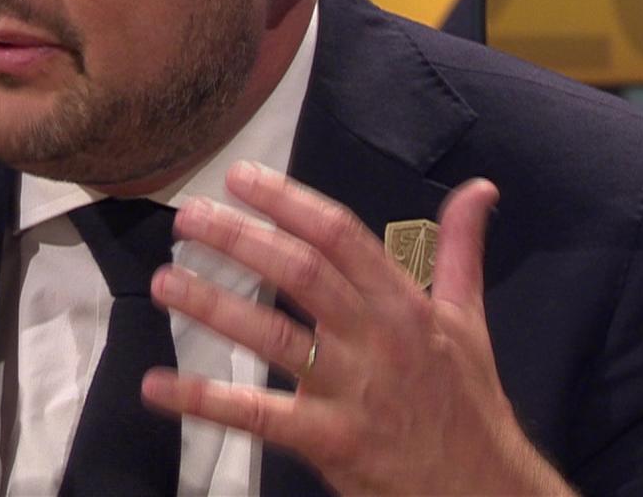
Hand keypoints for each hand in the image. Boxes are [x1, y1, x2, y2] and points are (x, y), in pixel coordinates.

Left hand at [143, 162, 570, 494]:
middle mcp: (377, 338)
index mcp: (405, 304)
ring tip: (164, 282)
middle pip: (300, 272)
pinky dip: (204, 400)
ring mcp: (351, 390)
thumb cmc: (467, 403)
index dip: (287, 202)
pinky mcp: (329, 441)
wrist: (485, 490)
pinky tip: (157, 386)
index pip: (340, 235)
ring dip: (213, 305)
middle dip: (240, 239)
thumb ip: (460, 250)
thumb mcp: (469, 320)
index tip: (240, 178)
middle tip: (186, 217)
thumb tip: (479, 188)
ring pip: (273, 336)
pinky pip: (258, 415)